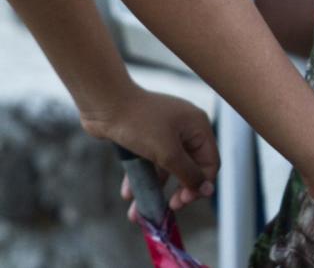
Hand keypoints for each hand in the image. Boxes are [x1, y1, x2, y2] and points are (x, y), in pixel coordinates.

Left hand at [78, 86, 217, 218]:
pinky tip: (128, 194)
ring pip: (166, 168)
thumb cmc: (140, 124)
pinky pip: (149, 162)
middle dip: (176, 191)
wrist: (104, 103)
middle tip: (166, 208)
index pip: (209, 163)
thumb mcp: (167, 152)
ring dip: (154, 189)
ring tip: (138, 211)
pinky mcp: (146, 137)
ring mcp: (165, 133)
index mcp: (198, 128)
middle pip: (188, 168)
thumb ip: (189, 173)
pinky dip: (141, 177)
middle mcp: (185, 130)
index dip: (199, 185)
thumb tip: (207, 190)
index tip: (181, 202)